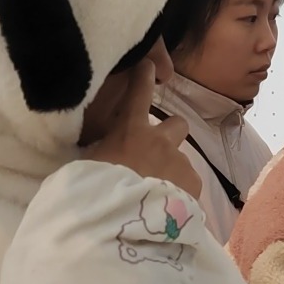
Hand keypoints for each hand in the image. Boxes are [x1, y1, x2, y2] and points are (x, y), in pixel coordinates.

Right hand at [80, 42, 202, 197]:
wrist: (124, 218)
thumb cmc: (97, 189)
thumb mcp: (88, 164)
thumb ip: (99, 152)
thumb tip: (98, 154)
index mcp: (130, 130)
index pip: (138, 93)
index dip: (143, 77)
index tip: (149, 66)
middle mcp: (159, 140)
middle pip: (178, 123)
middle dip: (171, 134)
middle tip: (159, 152)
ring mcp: (180, 161)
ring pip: (182, 162)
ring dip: (173, 172)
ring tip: (158, 195)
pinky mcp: (194, 183)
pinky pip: (189, 186)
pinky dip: (181, 194)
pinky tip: (168, 207)